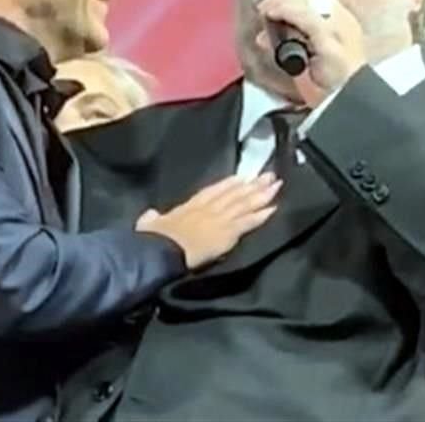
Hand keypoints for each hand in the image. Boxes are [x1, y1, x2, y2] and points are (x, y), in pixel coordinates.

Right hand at [135, 173, 280, 269]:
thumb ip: (152, 219)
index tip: (242, 177)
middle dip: (252, 185)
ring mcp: (219, 219)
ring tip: (276, 186)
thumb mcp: (149, 225)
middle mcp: (207, 208)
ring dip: (261, 195)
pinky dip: (261, 215)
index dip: (229, 184)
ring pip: (244, 204)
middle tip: (269, 175)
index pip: (212, 192)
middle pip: (234, 194)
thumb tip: (150, 216)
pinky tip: (273, 209)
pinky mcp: (227, 233)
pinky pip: (247, 223)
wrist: (161, 249)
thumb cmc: (153, 239)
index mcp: (189, 206)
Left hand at [256, 0, 366, 105]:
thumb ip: (288, 45)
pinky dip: (286, 11)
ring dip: (282, 0)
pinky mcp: (331, 41)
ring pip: (307, 0)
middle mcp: (343, 20)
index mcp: (341, 22)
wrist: (347, 105)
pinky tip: (273, 12)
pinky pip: (306, 18)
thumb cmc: (330, 87)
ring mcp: (339, 29)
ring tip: (265, 7)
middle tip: (264, 2)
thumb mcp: (306, 59)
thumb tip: (263, 36)